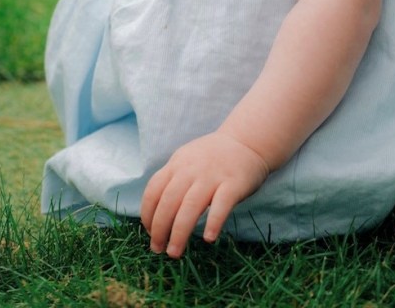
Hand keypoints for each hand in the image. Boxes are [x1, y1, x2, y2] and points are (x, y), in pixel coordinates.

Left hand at [140, 131, 269, 257]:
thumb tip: (154, 215)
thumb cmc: (212, 157)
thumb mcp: (186, 160)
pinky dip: (214, 222)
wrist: (246, 141)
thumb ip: (172, 180)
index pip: (154, 190)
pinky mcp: (233, 184)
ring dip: (179, 232)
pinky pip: (221, 205)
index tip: (150, 233)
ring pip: (191, 206)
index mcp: (177, 164)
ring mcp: (213, 176)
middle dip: (160, 229)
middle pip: (169, 201)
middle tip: (158, 249)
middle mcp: (192, 169)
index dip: (148, 214)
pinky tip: (208, 238)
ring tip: (174, 252)